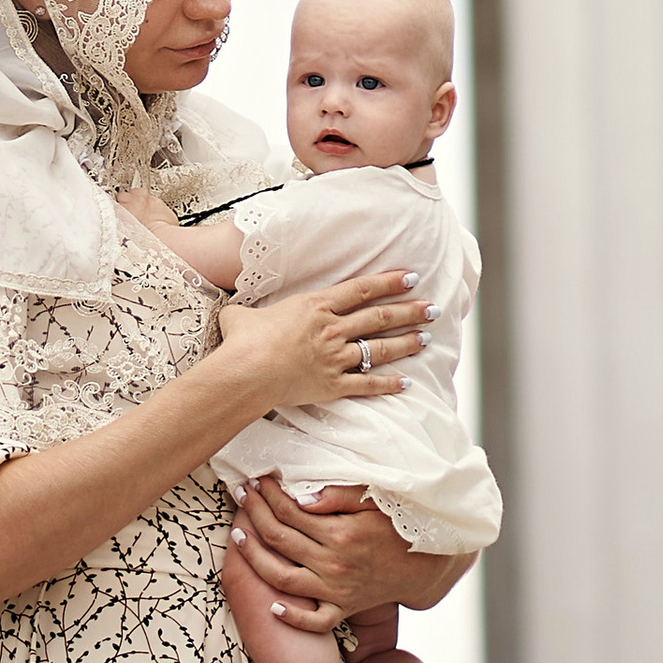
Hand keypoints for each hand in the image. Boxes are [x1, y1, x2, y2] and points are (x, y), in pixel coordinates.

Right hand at [209, 269, 427, 423]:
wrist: (246, 372)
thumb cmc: (242, 341)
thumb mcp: (242, 314)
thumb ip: (245, 310)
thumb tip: (231, 311)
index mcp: (315, 306)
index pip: (361, 289)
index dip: (389, 282)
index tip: (411, 277)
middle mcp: (332, 329)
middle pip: (379, 317)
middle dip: (409, 311)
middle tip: (431, 307)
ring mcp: (335, 358)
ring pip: (379, 349)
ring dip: (405, 343)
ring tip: (425, 338)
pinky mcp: (332, 385)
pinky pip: (367, 384)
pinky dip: (388, 385)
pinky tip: (406, 384)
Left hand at [230, 473, 472, 633]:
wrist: (425, 563)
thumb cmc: (397, 524)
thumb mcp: (373, 501)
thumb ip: (336, 496)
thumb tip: (298, 497)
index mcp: (340, 534)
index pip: (290, 512)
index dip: (268, 494)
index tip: (255, 480)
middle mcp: (334, 564)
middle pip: (279, 540)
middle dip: (253, 515)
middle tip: (240, 495)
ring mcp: (337, 590)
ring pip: (282, 579)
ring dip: (254, 558)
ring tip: (237, 536)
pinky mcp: (343, 608)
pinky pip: (314, 620)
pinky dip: (292, 617)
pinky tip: (272, 605)